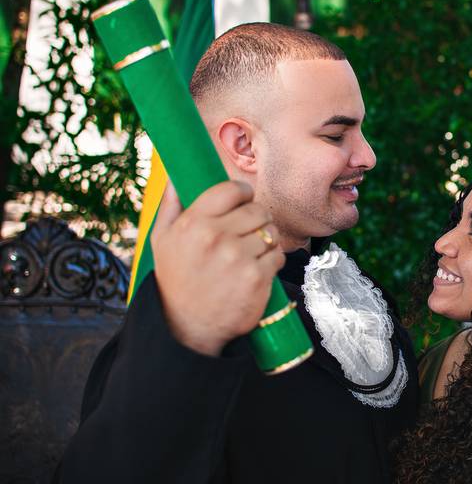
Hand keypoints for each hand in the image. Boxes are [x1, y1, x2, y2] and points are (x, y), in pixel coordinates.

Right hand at [150, 181, 284, 355]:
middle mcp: (217, 238)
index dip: (242, 193)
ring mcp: (239, 259)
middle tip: (248, 232)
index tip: (243, 201)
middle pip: (258, 210)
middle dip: (257, 218)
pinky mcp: (258, 279)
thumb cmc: (176, 280)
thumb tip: (176, 175)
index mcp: (194, 223)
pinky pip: (278, 256)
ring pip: (271, 232)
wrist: (187, 327)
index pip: (232, 189)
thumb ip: (170, 204)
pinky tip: (256, 270)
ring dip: (267, 240)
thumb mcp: (161, 240)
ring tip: (251, 252)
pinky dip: (272, 261)